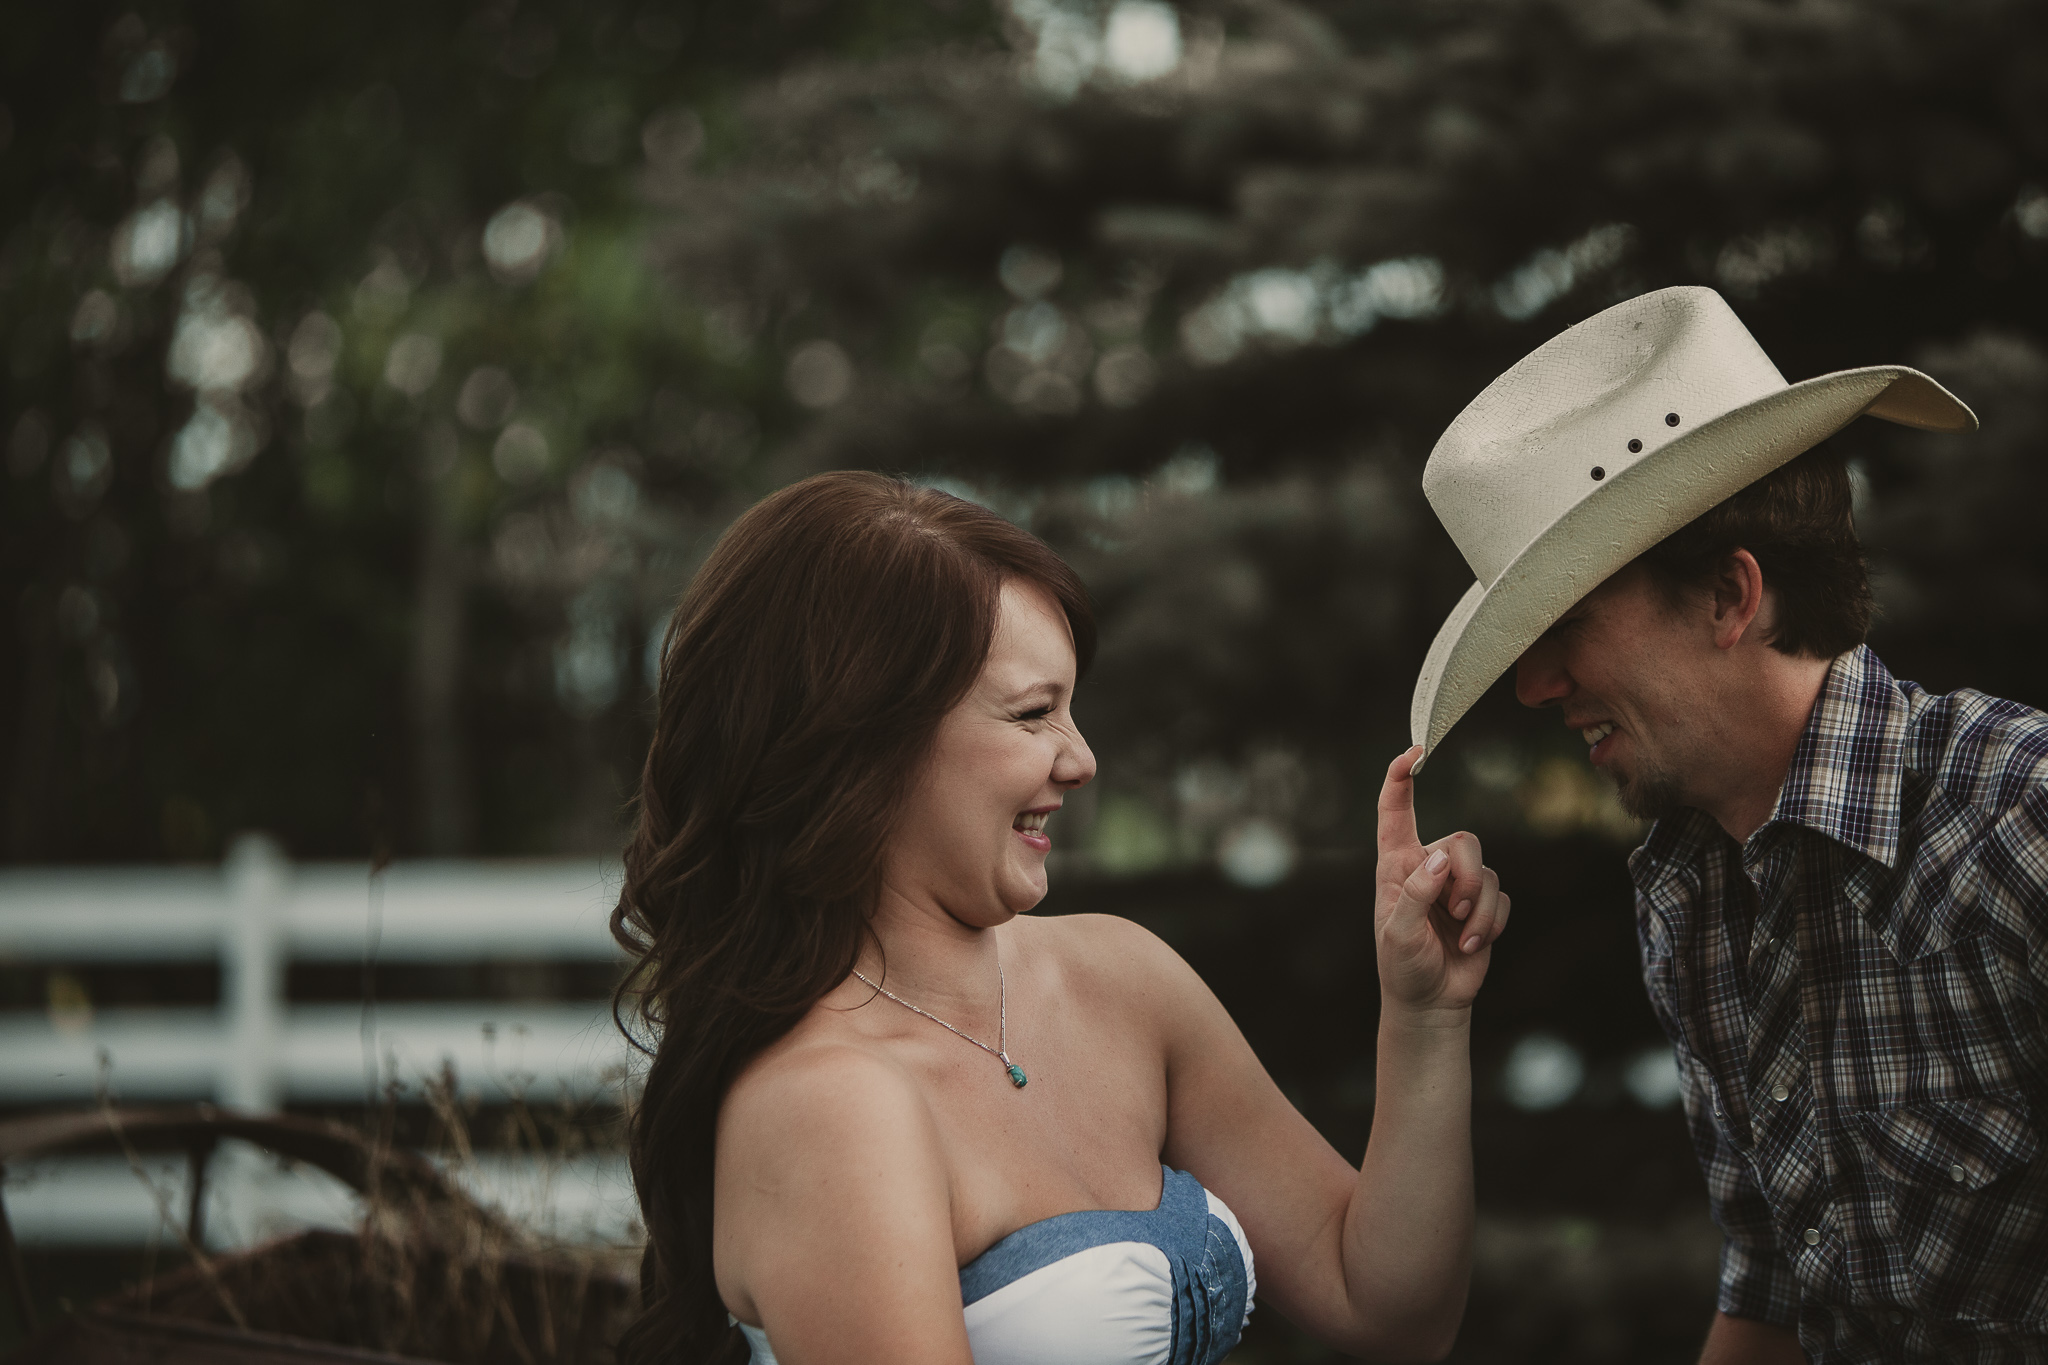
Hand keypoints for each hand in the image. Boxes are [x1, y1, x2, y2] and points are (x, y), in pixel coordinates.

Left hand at [1374, 746, 1509, 1013]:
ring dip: (1479, 907)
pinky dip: (1491, 922)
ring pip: (1486, 870)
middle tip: (1455, 913)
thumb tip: (1439, 859)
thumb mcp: (1398, 934)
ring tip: (1463, 936)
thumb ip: (1415, 894)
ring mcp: (1457, 885)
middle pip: (1462, 841)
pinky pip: (1502, 897)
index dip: (1400, 779)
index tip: (1413, 752)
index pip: (1395, 814)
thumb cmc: (1403, 967)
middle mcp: (1428, 867)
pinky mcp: (1483, 904)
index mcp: (1396, 866)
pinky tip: (1473, 944)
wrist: (1431, 1002)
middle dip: (1467, 878)